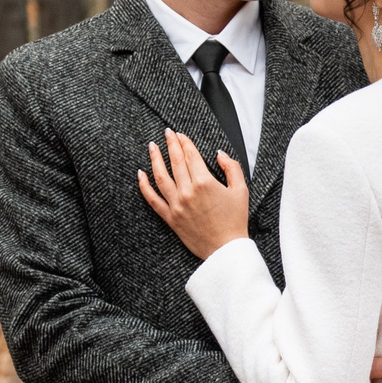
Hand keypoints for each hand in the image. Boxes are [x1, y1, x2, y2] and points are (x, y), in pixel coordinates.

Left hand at [137, 130, 249, 259]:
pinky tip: (140, 174)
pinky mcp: (170, 217)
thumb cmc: (235, 221)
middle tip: (166, 133)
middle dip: (170, 144)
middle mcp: (188, 191)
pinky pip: (152, 199)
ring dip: (155, 159)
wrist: (225, 249)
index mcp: (205, 183)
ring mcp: (176, 204)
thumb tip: (220, 154)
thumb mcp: (241, 190)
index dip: (184, 142)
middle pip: (175, 161)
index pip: (191, 155)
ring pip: (160, 176)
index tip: (180, 134)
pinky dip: (144, 185)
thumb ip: (231, 168)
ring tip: (152, 147)